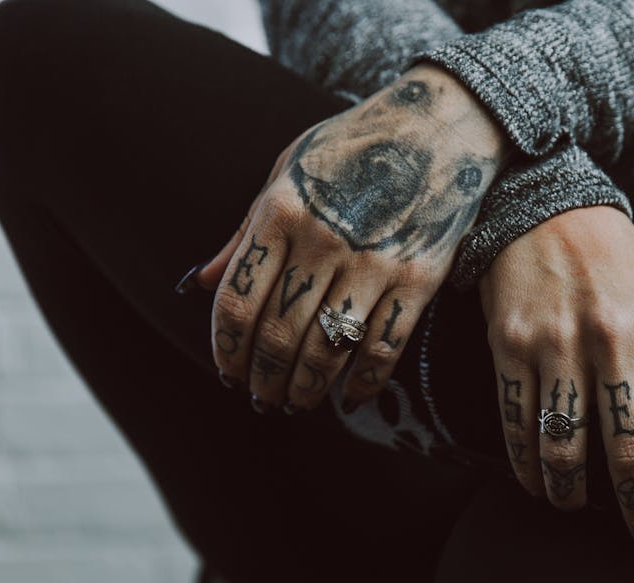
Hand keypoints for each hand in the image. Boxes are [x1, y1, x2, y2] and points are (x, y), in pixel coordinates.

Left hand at [191, 65, 510, 411]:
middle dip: (264, 378)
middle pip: (279, 333)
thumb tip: (196, 284)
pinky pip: (384, 348)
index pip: (237, 301)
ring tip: (294, 403)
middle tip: (261, 399)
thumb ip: (245, 232)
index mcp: (281, 212)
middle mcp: (324, 240)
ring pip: (328, 349)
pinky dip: (363, 383)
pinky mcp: (419, 280)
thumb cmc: (352, 148)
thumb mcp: (286, 172)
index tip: (227, 373)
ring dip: (306, 389)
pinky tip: (348, 398)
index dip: (227, 347)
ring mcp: (374, 263)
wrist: (437, 128)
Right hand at [479, 206, 633, 550]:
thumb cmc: (630, 262)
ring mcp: (559, 346)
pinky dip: (528, 466)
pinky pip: (518, 422)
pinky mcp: (512, 346)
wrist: (548, 213)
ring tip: (582, 513)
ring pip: (566, 447)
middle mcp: (614, 342)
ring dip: (574, 496)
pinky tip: (540, 485)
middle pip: (630, 453)